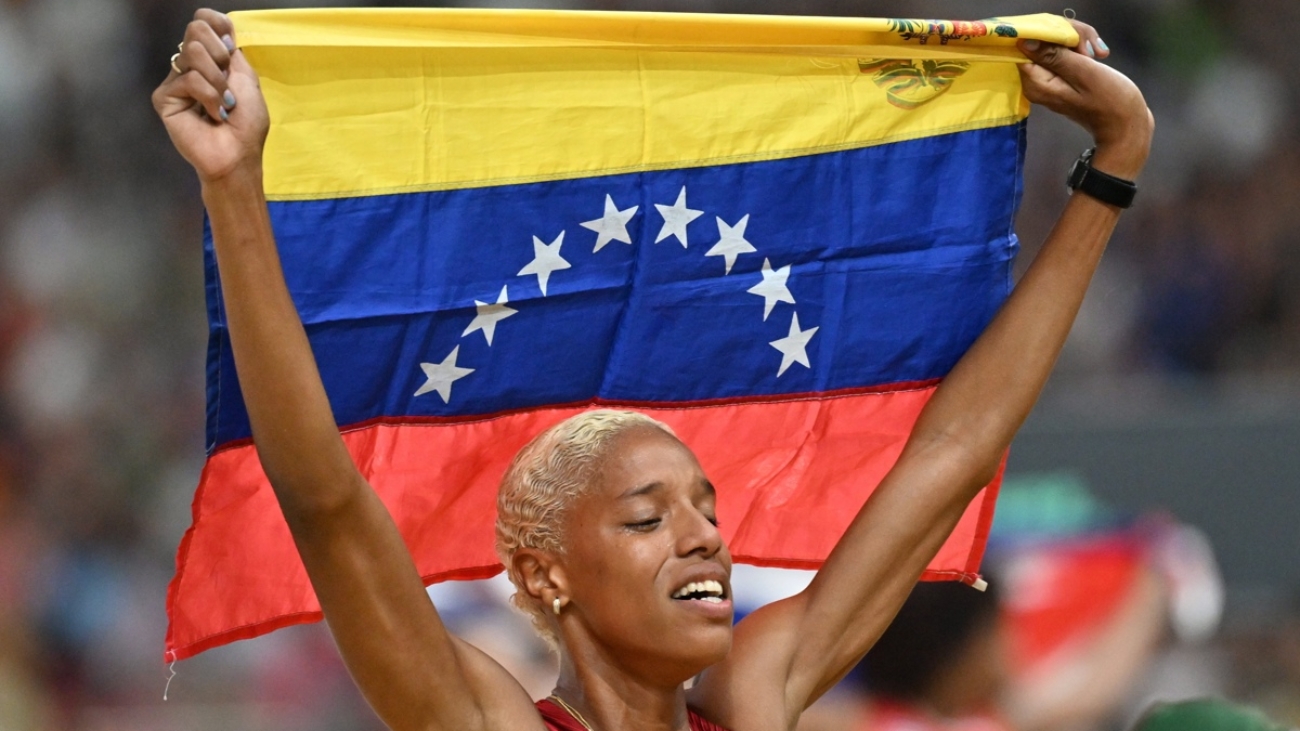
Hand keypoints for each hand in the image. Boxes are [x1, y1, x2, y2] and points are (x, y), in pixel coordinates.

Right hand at [151, 9, 268, 183]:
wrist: (238, 154)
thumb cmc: (247, 125)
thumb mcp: (247, 81)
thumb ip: (233, 53)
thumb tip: (221, 29)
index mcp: (211, 60)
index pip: (204, 21)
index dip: (217, 25)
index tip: (230, 48)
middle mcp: (191, 66)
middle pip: (196, 30)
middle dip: (221, 57)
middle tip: (228, 85)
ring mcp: (176, 80)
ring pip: (193, 52)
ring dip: (219, 82)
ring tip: (224, 105)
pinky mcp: (164, 97)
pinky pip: (189, 79)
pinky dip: (209, 97)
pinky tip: (212, 116)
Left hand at [1016, 19, 1153, 179]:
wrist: (1126, 127)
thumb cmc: (1110, 101)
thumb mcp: (1084, 73)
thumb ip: (1055, 57)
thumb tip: (1025, 43)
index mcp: (1037, 84)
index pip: (1028, 47)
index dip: (1051, 36)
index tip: (1076, 42)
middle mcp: (1037, 85)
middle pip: (1040, 46)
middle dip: (1067, 39)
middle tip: (1092, 48)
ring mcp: (1049, 84)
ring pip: (1055, 49)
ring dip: (1077, 44)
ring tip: (1098, 53)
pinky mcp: (1062, 81)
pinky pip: (1064, 57)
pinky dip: (1079, 52)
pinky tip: (1096, 56)